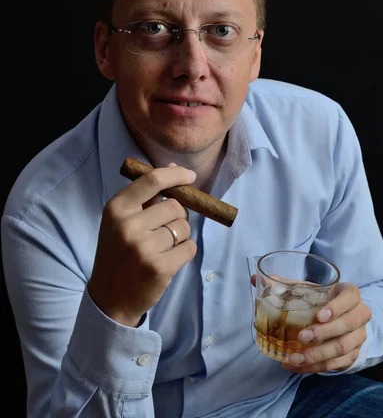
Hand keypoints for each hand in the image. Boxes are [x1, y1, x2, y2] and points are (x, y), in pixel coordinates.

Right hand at [88, 164, 196, 326]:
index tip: (189, 176)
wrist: (109, 298)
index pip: (152, 180)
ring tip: (164, 246)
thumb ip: (147, 195)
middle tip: (167, 228)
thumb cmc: (118, 252)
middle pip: (174, 205)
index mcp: (116, 208)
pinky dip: (185, 251)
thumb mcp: (122, 220)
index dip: (175, 175)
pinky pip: (189, 247)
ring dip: (181, 235)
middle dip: (179, 214)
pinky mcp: (159, 268)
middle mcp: (127, 226)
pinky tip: (169, 259)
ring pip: (184, 227)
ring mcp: (143, 248)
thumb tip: (175, 168)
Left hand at [284, 283, 371, 372]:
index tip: (318, 316)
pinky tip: (298, 366)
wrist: (336, 318)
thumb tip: (255, 279)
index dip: (337, 307)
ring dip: (318, 355)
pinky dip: (316, 367)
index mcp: (350, 294)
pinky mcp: (353, 354)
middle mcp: (360, 314)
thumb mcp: (306, 289)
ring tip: (295, 358)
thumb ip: (284, 284)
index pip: (350, 297)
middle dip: (324, 333)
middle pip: (348, 325)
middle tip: (301, 337)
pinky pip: (338, 364)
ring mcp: (358, 336)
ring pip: (343, 348)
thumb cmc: (319, 299)